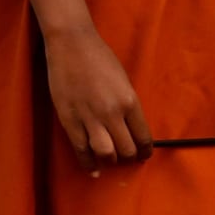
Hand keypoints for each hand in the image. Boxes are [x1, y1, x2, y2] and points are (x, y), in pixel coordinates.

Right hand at [43, 26, 151, 173]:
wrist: (71, 44)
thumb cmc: (100, 59)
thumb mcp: (124, 83)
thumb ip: (128, 106)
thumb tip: (131, 129)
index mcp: (130, 102)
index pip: (143, 138)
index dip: (145, 151)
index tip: (144, 155)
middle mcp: (112, 113)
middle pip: (127, 149)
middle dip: (129, 157)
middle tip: (127, 158)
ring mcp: (89, 117)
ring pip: (106, 153)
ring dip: (110, 160)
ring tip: (110, 160)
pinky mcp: (69, 118)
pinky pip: (81, 149)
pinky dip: (88, 163)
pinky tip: (93, 170)